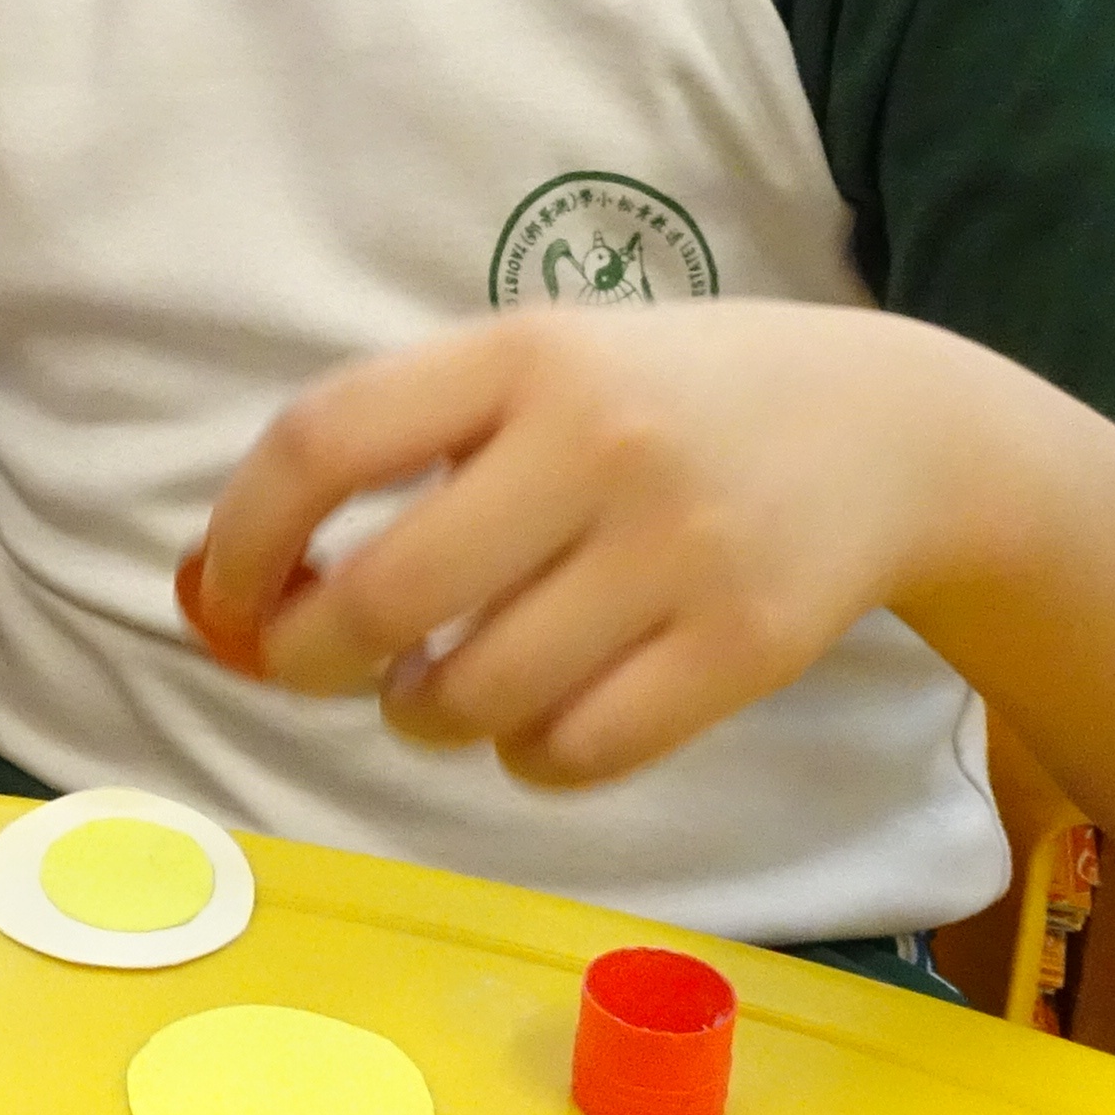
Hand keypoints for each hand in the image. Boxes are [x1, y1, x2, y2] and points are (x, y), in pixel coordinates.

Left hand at [186, 303, 994, 791]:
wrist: (891, 428)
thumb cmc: (667, 403)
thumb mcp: (544, 369)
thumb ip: (405, 448)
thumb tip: (231, 588)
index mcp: (525, 355)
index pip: (326, 439)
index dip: (244, 536)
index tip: (223, 594)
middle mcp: (599, 443)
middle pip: (389, 594)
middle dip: (311, 657)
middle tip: (314, 665)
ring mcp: (680, 550)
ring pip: (477, 696)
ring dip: (421, 716)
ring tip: (438, 687)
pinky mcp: (745, 649)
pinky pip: (575, 754)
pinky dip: (524, 759)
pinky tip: (536, 720)